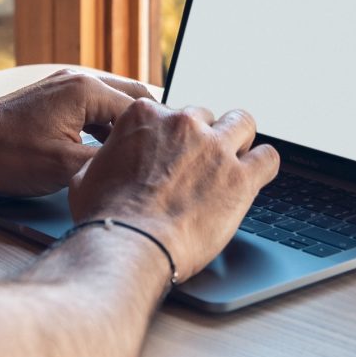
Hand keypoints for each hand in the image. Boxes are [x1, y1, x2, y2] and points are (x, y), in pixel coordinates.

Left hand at [0, 68, 156, 198]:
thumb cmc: (7, 156)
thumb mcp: (68, 168)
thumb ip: (110, 161)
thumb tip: (139, 166)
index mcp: (87, 89)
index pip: (141, 110)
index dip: (158, 136)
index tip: (171, 156)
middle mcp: (78, 79)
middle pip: (131, 98)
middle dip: (147, 126)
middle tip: (163, 153)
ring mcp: (63, 85)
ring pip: (110, 103)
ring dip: (124, 127)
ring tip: (138, 156)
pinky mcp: (51, 96)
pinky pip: (90, 107)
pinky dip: (103, 126)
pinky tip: (106, 151)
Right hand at [67, 100, 278, 277]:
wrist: (130, 245)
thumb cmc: (105, 216)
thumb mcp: (87, 176)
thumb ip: (106, 160)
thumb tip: (105, 164)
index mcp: (146, 116)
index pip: (170, 111)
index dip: (173, 134)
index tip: (174, 150)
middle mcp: (184, 124)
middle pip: (207, 116)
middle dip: (205, 136)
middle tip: (202, 161)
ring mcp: (215, 149)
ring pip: (243, 123)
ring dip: (240, 138)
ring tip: (236, 157)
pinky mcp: (241, 178)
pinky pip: (269, 158)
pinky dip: (264, 164)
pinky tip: (259, 174)